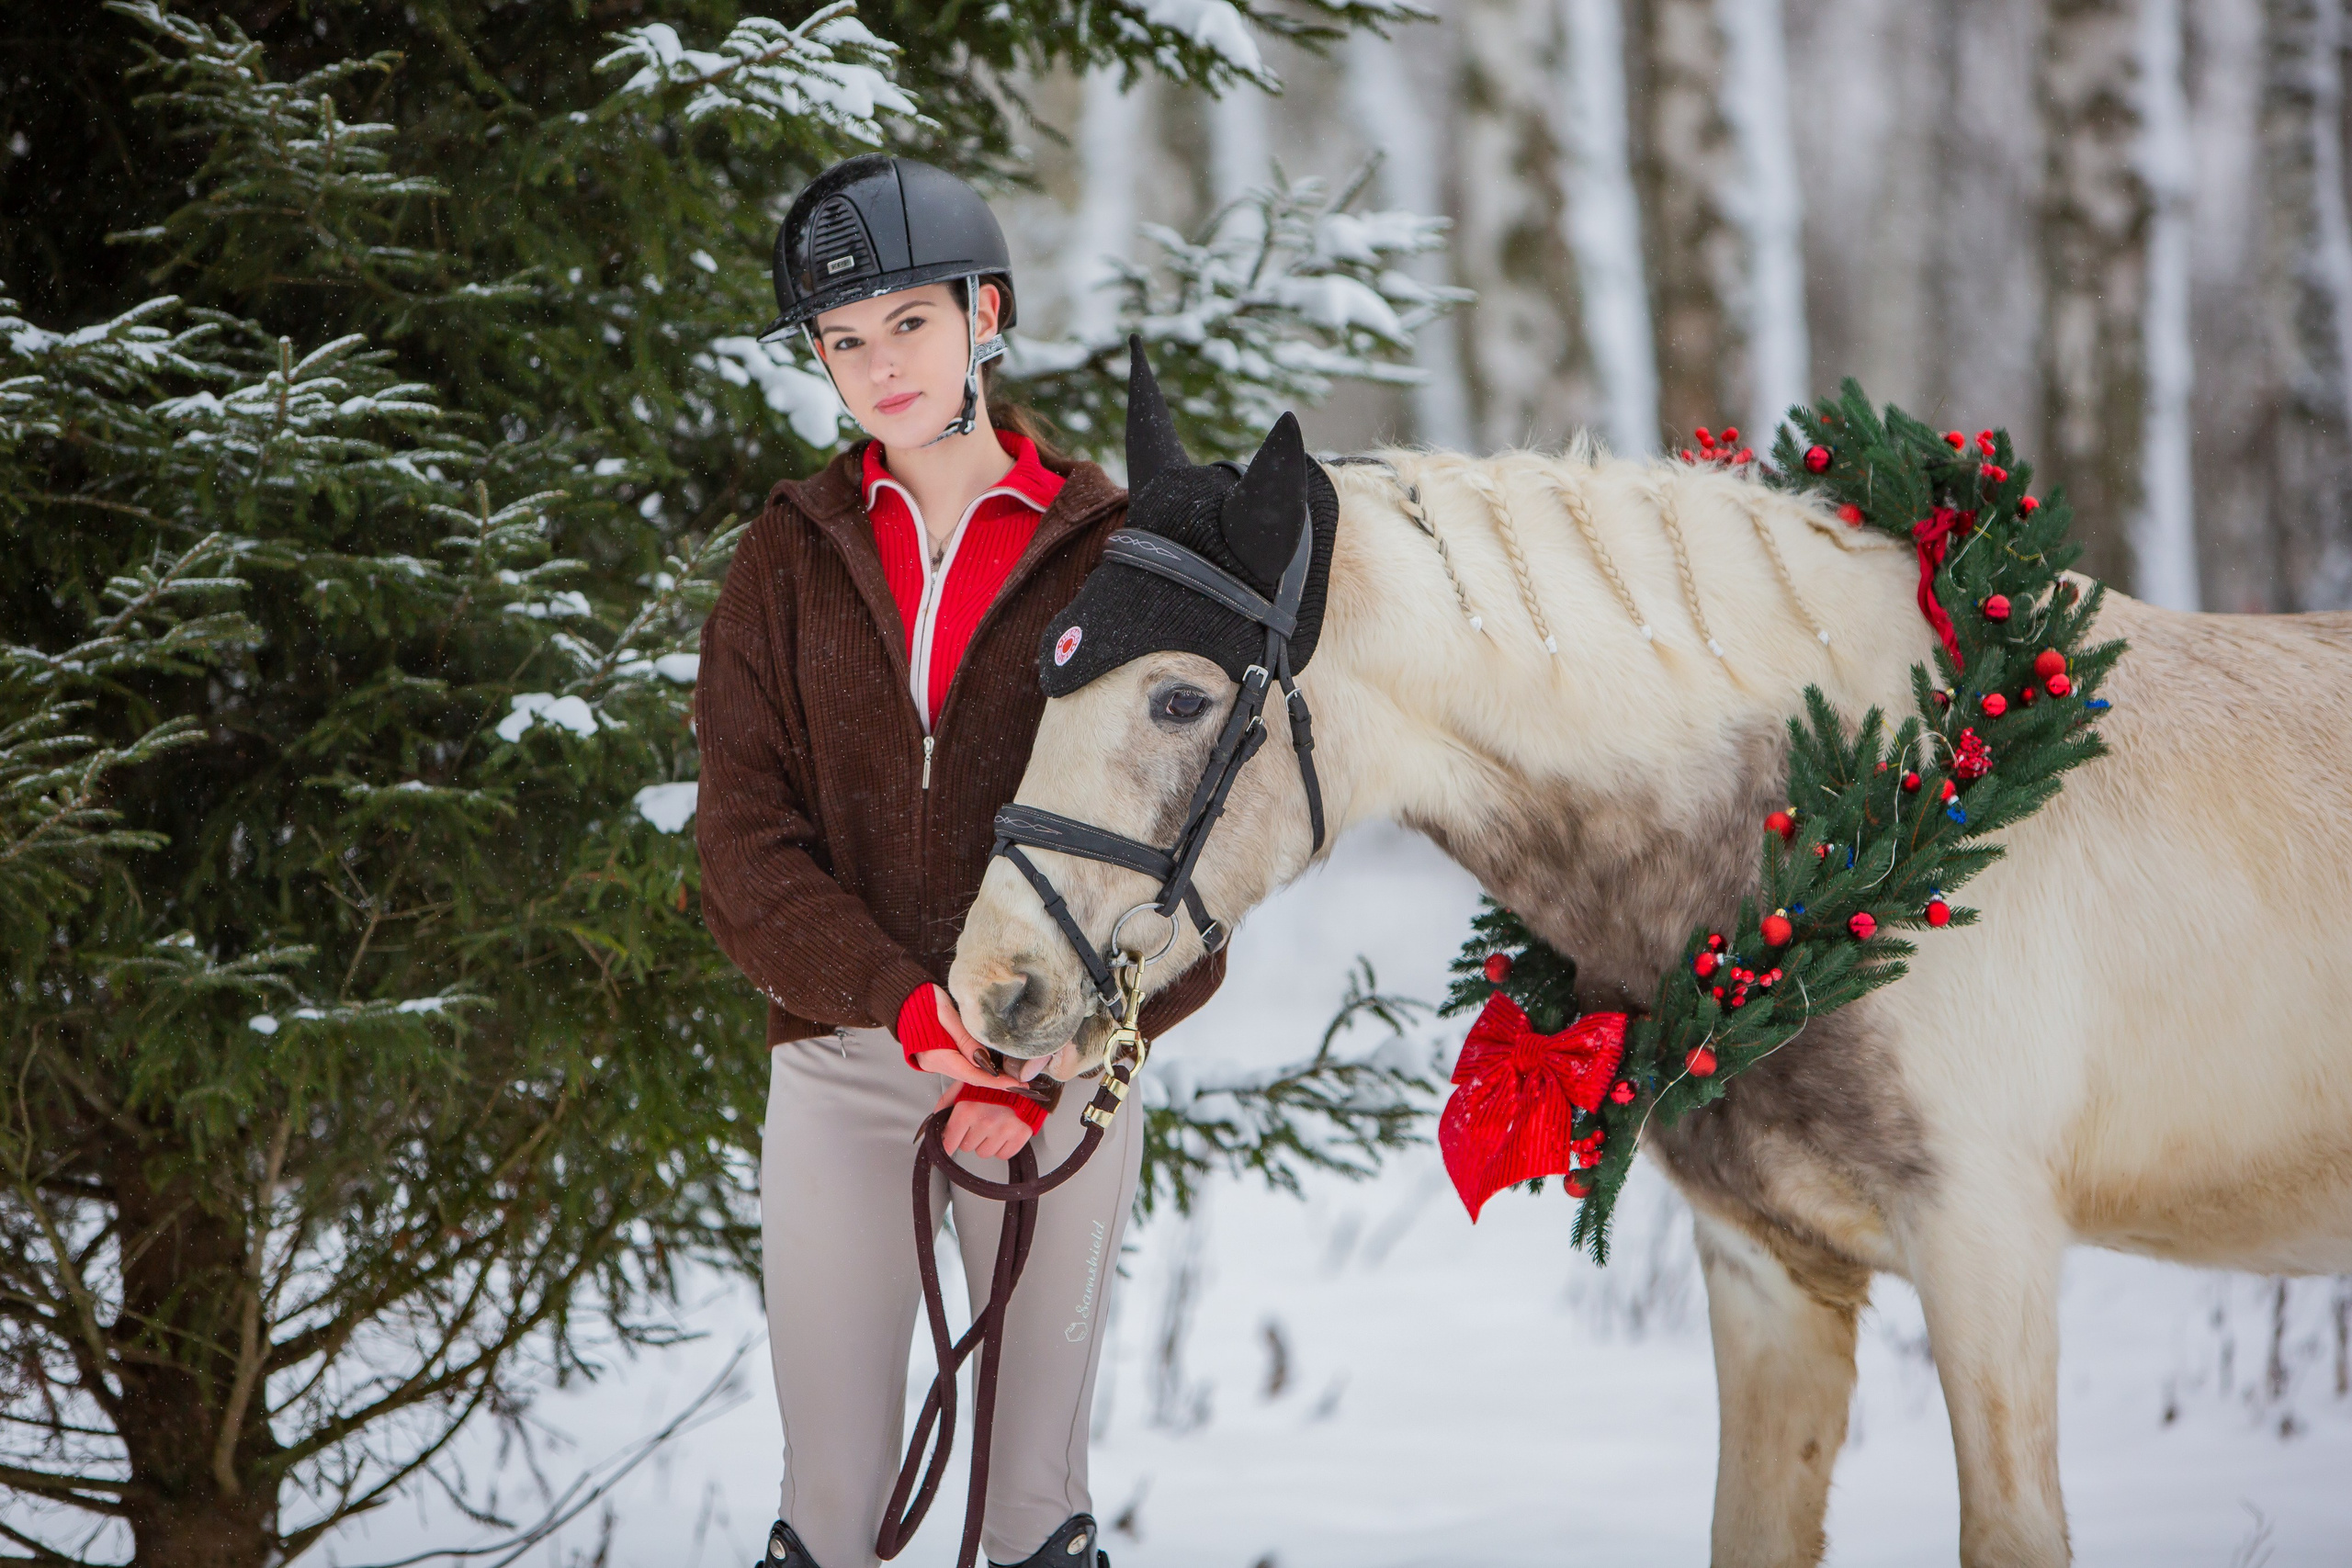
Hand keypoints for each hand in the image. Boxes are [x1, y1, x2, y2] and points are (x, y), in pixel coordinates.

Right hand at [910, 987, 1055, 1087]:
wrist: (905, 997)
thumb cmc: (924, 1002)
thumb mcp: (947, 1016)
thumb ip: (966, 1039)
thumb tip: (985, 1060)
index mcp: (938, 1056)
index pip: (972, 1075)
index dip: (995, 1082)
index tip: (1016, 1084)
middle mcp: (937, 1063)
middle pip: (971, 1078)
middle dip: (996, 1083)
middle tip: (1021, 1084)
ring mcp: (938, 1061)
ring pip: (968, 1073)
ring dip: (989, 1077)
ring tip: (1013, 1078)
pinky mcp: (941, 1056)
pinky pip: (963, 1067)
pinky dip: (980, 1069)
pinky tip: (994, 1068)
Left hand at [932, 1085, 1035, 1160]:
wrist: (1024, 1077)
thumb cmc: (992, 1082)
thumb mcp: (963, 1085)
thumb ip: (946, 1104)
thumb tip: (934, 1123)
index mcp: (967, 1109)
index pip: (949, 1142)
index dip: (950, 1139)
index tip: (953, 1139)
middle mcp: (985, 1121)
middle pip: (967, 1147)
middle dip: (970, 1136)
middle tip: (980, 1121)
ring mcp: (1004, 1129)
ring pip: (984, 1152)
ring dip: (986, 1142)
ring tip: (993, 1124)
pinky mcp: (1021, 1134)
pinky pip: (1003, 1154)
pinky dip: (1002, 1146)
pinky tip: (1004, 1130)